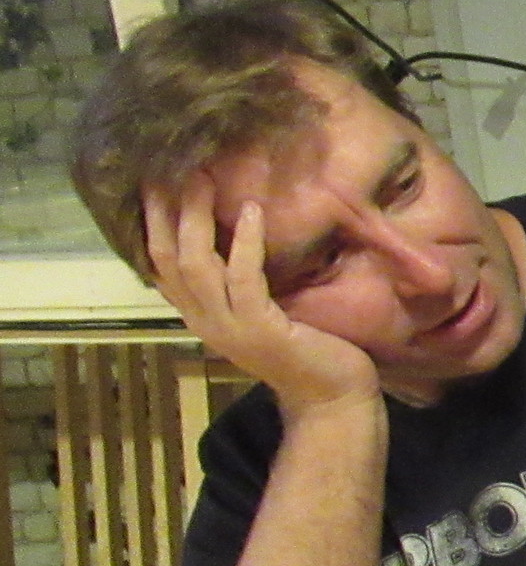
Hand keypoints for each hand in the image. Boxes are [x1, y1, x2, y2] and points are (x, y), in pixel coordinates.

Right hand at [144, 175, 379, 414]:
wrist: (332, 398)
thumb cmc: (307, 348)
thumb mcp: (263, 311)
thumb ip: (241, 282)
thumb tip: (238, 230)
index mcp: (201, 315)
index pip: (160, 265)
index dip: (152, 223)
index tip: (155, 182)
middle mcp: (205, 321)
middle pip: (167, 259)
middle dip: (164, 212)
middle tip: (170, 168)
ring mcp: (229, 327)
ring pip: (196, 265)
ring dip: (197, 218)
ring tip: (202, 178)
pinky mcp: (260, 329)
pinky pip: (243, 278)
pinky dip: (246, 243)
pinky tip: (253, 212)